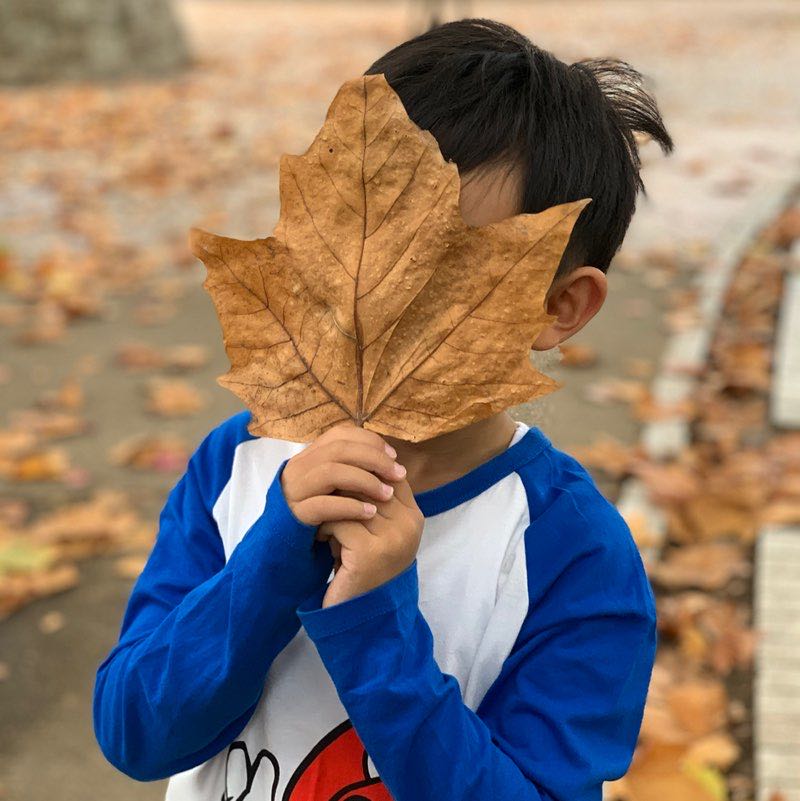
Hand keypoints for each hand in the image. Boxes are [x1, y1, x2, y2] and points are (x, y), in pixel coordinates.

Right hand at [280, 420, 406, 527]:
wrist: (289, 549)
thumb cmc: (321, 516)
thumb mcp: (335, 488)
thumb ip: (351, 469)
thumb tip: (389, 458)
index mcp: (308, 456)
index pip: (340, 434)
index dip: (369, 441)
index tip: (393, 455)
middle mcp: (298, 468)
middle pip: (339, 450)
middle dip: (374, 459)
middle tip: (399, 473)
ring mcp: (294, 491)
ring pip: (331, 472)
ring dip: (365, 481)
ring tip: (387, 494)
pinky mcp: (295, 515)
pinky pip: (323, 505)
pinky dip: (350, 506)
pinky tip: (370, 512)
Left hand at [316, 473, 423, 607]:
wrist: (360, 614)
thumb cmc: (361, 565)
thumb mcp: (374, 529)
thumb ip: (374, 498)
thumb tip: (355, 455)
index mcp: (414, 515)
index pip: (388, 473)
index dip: (359, 473)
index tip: (336, 484)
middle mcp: (409, 524)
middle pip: (369, 483)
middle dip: (341, 492)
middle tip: (323, 505)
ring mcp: (393, 539)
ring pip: (352, 500)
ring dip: (330, 510)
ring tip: (323, 524)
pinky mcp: (371, 553)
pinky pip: (340, 521)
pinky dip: (325, 528)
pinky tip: (320, 540)